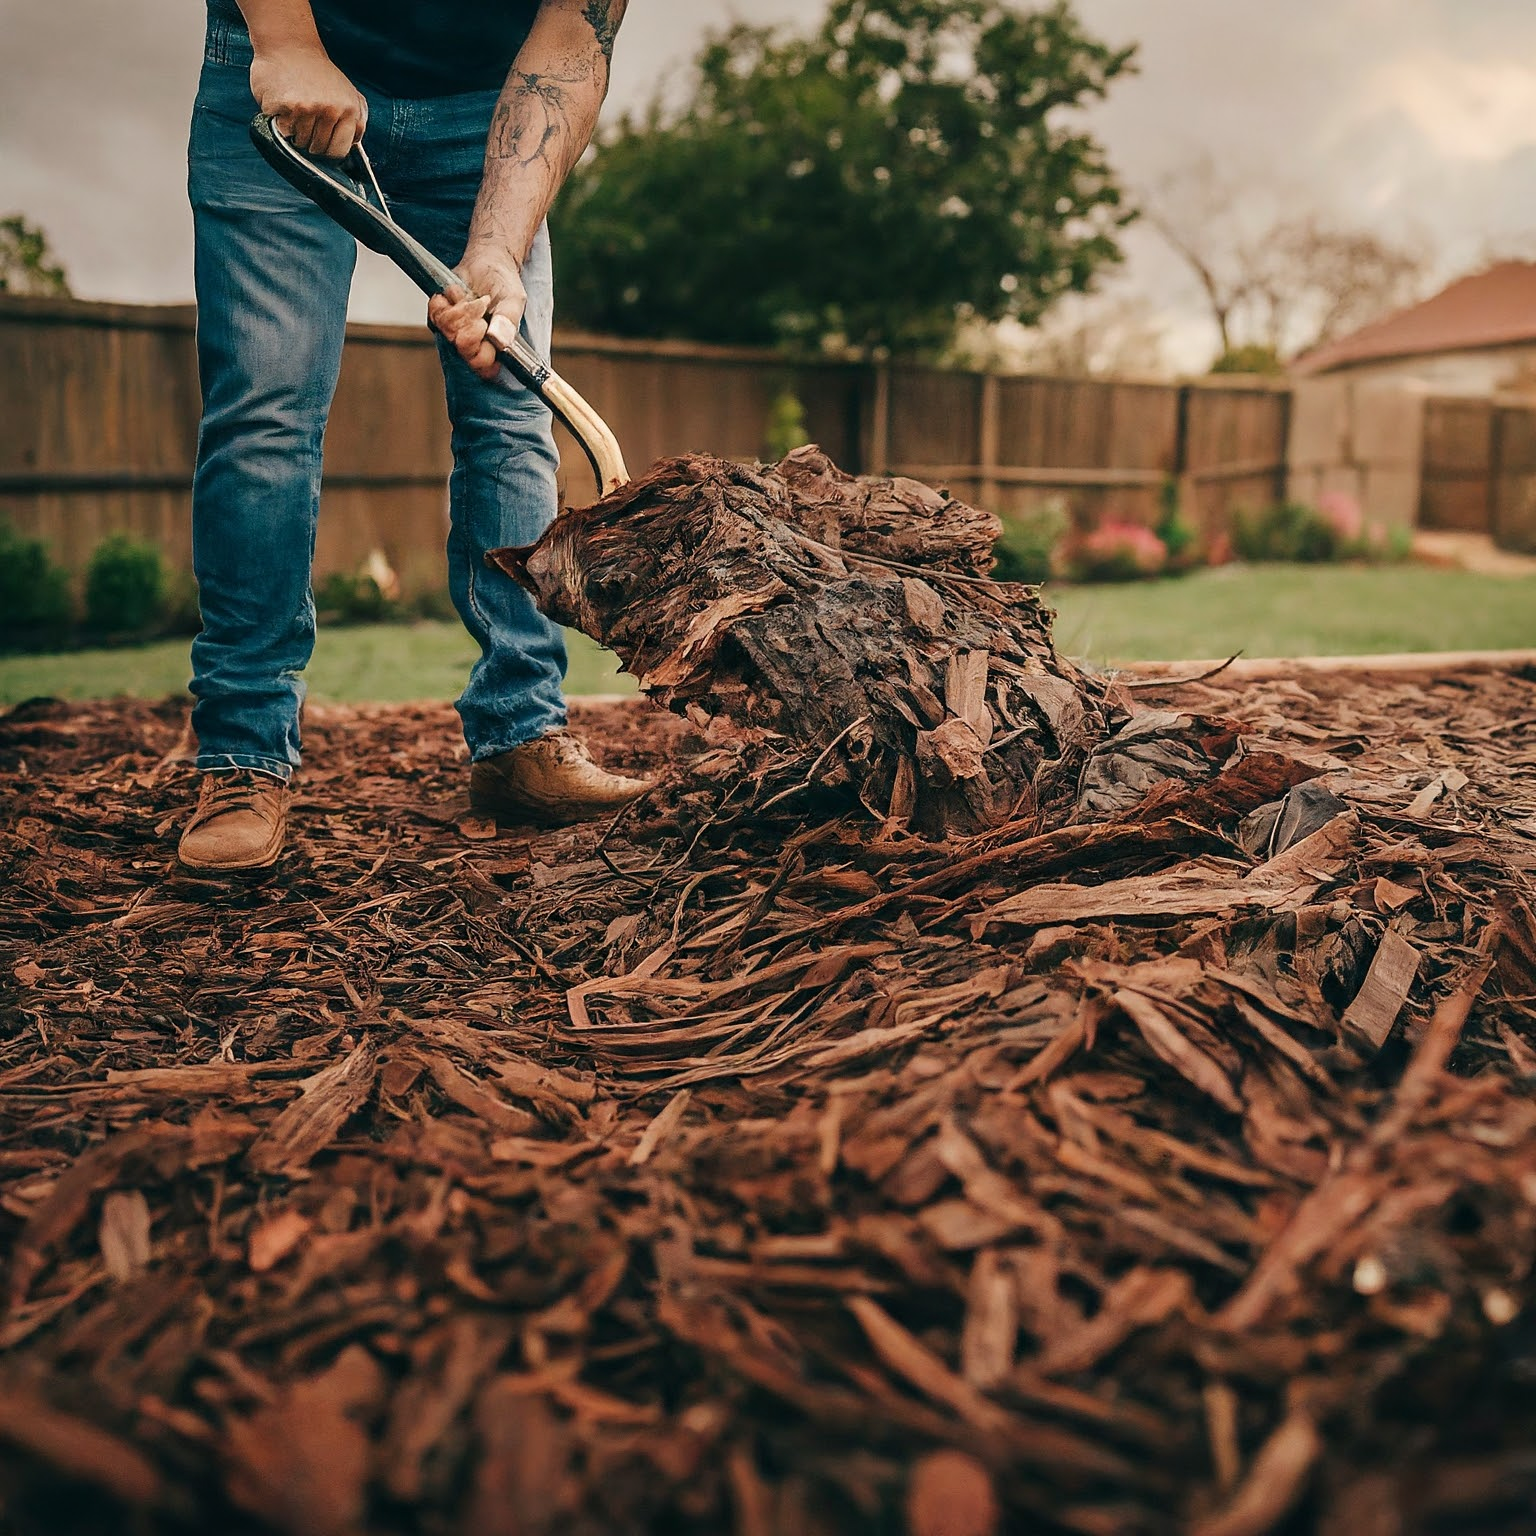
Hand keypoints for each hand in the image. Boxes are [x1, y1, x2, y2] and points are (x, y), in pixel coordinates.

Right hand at [251, 45, 365, 158]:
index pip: (339, 151)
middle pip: (319, 149)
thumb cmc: (319, 73)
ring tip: (295, 112)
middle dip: (311, 143)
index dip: (328, 151)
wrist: (290, 45)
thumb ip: (357, 120)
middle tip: (306, 123)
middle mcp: (330, 110)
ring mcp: (308, 108)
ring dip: (295, 133)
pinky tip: (284, 107)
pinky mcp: (286, 105)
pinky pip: (283, 131)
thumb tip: (356, 145)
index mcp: (349, 110)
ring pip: (300, 142)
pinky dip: (281, 124)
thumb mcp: (349, 93)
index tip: (322, 144)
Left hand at [426, 250, 528, 380]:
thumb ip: (508, 322)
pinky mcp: (439, 316)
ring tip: (473, 299)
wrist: (488, 262)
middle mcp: (472, 344)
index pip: (481, 366)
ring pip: (448, 329)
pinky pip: (435, 314)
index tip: (484, 327)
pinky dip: (447, 299)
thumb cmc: (503, 284)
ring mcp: (453, 331)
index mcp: (494, 349)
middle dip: (471, 322)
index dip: (479, 349)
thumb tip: (499, 340)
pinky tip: (459, 294)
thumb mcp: (513, 301)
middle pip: (462, 347)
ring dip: (461, 308)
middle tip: (481, 306)